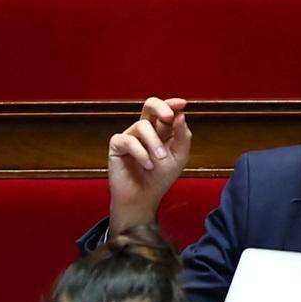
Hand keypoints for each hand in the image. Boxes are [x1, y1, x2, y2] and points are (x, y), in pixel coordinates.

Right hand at [106, 96, 193, 229]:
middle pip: (149, 105)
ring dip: (154, 142)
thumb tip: (181, 115)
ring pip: (142, 125)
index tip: (182, 104)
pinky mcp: (118, 146)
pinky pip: (128, 140)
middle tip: (168, 116)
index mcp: (163, 130)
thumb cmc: (161, 178)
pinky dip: (140, 152)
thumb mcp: (179, 157)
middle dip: (160, 107)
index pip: (167, 110)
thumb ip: (182, 136)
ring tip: (160, 159)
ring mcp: (131, 136)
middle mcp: (146, 130)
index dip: (173, 104)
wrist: (143, 198)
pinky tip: (147, 165)